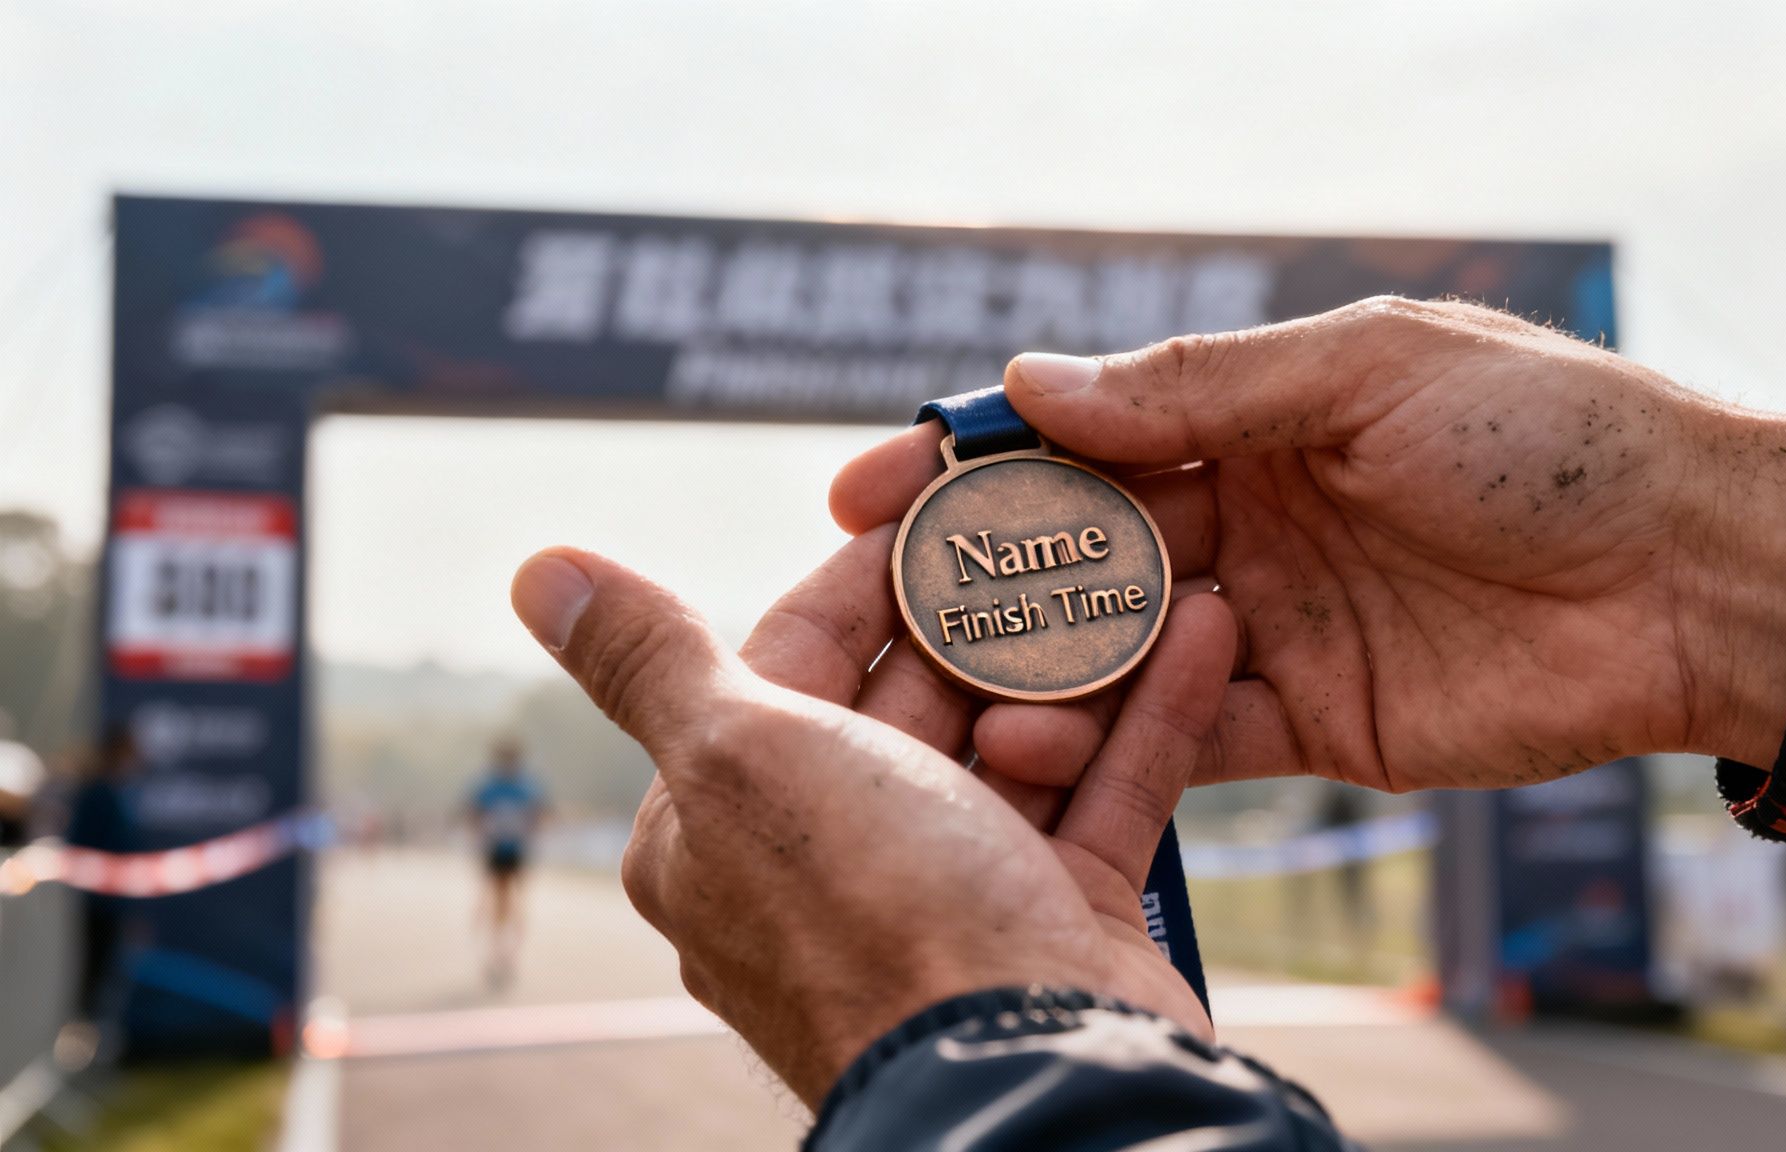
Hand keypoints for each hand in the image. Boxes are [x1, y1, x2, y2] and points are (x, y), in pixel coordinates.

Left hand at [508, 531, 1235, 1106]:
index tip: (938, 491)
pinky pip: (1110, 788)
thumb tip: (539, 570)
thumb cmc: (872, 915)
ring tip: (1145, 553)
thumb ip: (652, 661)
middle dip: (987, 605)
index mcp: (728, 820)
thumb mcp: (741, 759)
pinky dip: (1153, 710)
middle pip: (915, 689)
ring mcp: (956, 887)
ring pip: (1024, 733)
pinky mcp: (1062, 913)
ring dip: (1083, 648)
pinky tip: (1200, 626)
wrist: (1032, 1077)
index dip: (866, 567)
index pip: (792, 652)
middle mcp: (837, 855)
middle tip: (1059, 514)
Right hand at [833, 298, 1785, 790]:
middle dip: (976, 579)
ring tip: (943, 698)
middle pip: (1081, 552)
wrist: (1693, 576)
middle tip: (872, 613)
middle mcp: (1249, 520)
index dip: (974, 461)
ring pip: (1116, 652)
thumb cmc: (1548, 439)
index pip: (1084, 437)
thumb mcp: (1367, 372)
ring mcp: (1272, 625)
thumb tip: (1032, 382)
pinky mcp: (1309, 722)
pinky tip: (1041, 755)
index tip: (866, 487)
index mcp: (1257, 418)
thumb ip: (1199, 389)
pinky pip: (1186, 736)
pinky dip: (1117, 744)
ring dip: (1032, 673)